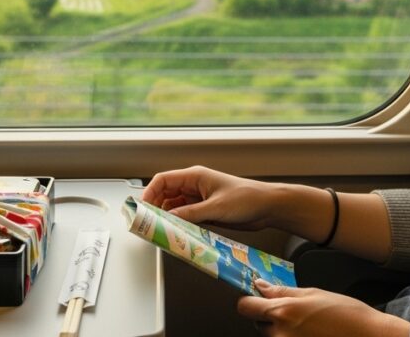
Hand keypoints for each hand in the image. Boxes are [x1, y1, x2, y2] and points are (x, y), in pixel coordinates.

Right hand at [141, 165, 278, 229]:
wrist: (268, 207)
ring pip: (174, 207)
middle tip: (148, 223)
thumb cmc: (247, 198)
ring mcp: (199, 199)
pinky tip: (177, 233)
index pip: (163, 180)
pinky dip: (179, 224)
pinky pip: (186, 217)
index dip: (149, 193)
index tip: (142, 208)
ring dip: (167, 218)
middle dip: (155, 208)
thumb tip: (169, 218)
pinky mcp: (205, 211)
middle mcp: (194, 186)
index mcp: (195, 176)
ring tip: (161, 231)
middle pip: (165, 195)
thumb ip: (191, 213)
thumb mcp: (216, 207)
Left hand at [237, 280, 409, 336]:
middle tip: (294, 313)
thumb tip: (261, 286)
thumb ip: (283, 291)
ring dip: (282, 330)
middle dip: (271, 317)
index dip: (250, 300)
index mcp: (284, 312)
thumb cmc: (349, 315)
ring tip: (308, 326)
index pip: (245, 306)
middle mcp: (281, 334)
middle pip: (259, 323)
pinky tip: (311, 334)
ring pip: (272, 336)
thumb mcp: (314, 294)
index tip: (256, 298)